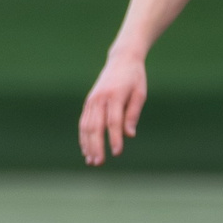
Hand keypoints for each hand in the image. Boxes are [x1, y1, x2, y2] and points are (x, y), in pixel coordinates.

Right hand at [78, 48, 149, 164]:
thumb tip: (130, 135)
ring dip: (88, 145)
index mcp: (115, 95)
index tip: (117, 153)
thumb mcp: (139, 94)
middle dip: (97, 145)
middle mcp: (100, 98)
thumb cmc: (135, 78)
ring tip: (92, 161)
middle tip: (100, 162)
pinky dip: (83, 137)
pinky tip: (86, 150)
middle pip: (95, 126)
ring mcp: (92, 100)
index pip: (113, 121)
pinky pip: (83, 122)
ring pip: (86, 126)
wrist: (121, 60)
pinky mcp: (88, 102)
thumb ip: (133, 113)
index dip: (114, 138)